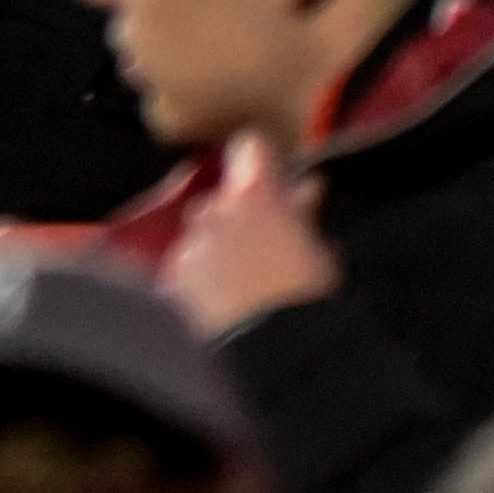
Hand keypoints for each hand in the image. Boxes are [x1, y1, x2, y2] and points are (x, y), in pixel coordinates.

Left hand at [163, 132, 344, 330]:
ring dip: (218, 242)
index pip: (250, 145)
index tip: (270, 176)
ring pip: (202, 227)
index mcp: (258, 194)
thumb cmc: (307, 294)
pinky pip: (187, 259)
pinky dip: (200, 271)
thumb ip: (304, 212)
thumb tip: (307, 186)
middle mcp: (218, 208)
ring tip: (243, 278)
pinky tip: (222, 296)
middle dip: (238, 212)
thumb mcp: (318, 250)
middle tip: (262, 244)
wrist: (274, 346)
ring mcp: (193, 239)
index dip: (259, 159)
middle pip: (222, 193)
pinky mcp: (176, 270)